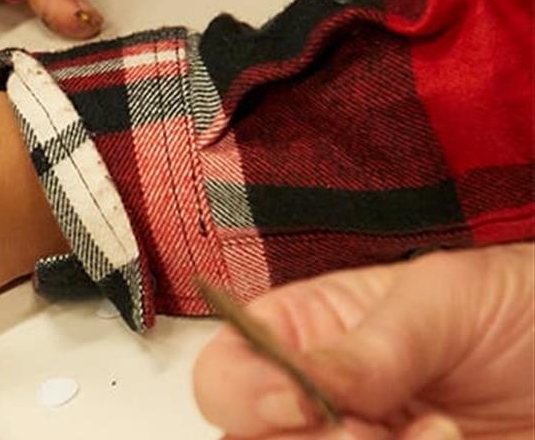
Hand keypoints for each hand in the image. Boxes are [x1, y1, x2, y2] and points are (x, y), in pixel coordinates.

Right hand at [193, 243, 534, 438]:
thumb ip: (368, 344)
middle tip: (372, 426)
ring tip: (438, 432)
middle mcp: (318, 408)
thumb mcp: (442, 301)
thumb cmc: (521, 307)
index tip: (299, 401)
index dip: (246, 397)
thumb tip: (299, 384)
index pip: (224, 380)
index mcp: (302, 338)